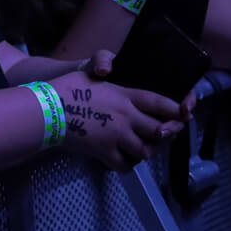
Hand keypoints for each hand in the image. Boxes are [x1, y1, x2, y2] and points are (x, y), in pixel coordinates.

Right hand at [51, 73, 187, 171]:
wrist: (46, 111)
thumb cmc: (65, 89)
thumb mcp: (87, 71)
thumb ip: (103, 65)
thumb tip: (106, 69)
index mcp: (126, 96)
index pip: (161, 104)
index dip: (177, 110)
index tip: (184, 113)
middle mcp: (127, 117)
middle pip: (159, 131)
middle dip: (167, 134)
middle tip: (165, 133)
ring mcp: (116, 136)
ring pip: (144, 151)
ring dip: (145, 150)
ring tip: (142, 146)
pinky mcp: (104, 152)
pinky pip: (124, 165)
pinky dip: (126, 164)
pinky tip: (122, 159)